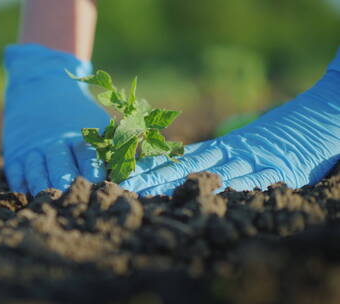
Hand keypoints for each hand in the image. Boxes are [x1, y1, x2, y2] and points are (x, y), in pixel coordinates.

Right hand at [3, 44, 109, 194]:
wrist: (40, 85)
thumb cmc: (77, 113)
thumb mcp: (96, 121)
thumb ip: (112, 146)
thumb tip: (131, 174)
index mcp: (78, 135)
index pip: (87, 155)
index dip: (93, 170)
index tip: (99, 183)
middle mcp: (54, 143)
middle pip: (60, 168)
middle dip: (67, 184)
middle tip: (75, 198)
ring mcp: (33, 149)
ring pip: (37, 173)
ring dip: (43, 189)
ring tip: (51, 203)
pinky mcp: (15, 154)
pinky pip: (16, 175)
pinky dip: (22, 187)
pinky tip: (29, 197)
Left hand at [120, 51, 339, 195]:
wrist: (325, 115)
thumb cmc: (286, 134)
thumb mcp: (248, 145)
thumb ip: (221, 159)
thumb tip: (189, 172)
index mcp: (224, 148)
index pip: (180, 158)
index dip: (152, 168)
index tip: (124, 176)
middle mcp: (232, 154)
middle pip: (184, 166)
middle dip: (152, 177)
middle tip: (123, 186)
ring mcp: (254, 161)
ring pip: (209, 173)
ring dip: (176, 184)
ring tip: (147, 193)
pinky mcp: (280, 171)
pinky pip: (250, 181)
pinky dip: (227, 188)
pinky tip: (204, 195)